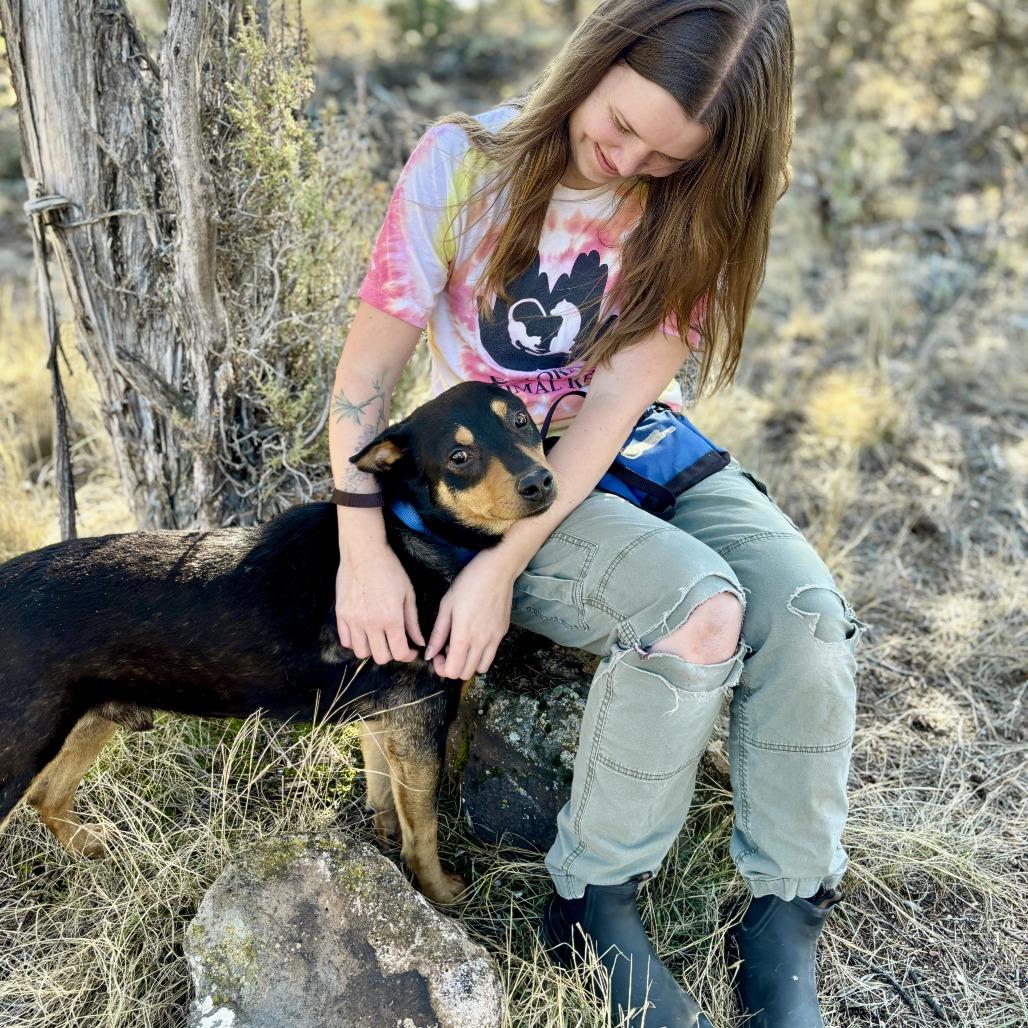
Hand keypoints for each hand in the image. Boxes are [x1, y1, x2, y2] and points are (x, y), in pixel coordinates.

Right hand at [335, 542, 424, 663]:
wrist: (364, 553)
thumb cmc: (390, 570)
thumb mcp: (408, 594)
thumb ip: (413, 621)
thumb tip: (419, 642)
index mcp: (391, 619)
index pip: (399, 653)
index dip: (408, 656)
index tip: (410, 651)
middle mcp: (371, 624)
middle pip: (380, 657)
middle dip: (391, 654)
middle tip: (395, 643)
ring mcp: (353, 620)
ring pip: (361, 653)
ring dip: (372, 650)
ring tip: (378, 639)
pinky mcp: (341, 615)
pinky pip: (345, 640)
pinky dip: (355, 641)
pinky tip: (363, 632)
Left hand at [425, 550, 516, 679]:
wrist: (497, 571)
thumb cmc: (468, 583)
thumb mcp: (446, 605)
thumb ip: (438, 633)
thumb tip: (429, 654)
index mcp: (464, 635)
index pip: (453, 671)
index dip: (441, 667)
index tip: (438, 653)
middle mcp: (481, 642)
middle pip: (465, 674)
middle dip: (453, 666)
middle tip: (448, 648)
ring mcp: (495, 639)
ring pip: (480, 669)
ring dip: (468, 663)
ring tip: (462, 644)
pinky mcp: (503, 633)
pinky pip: (491, 655)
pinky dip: (481, 655)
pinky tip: (474, 637)